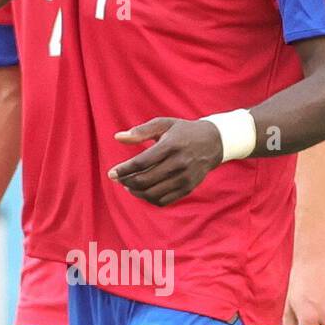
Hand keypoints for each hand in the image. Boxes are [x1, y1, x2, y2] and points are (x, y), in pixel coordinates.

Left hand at [108, 116, 223, 205]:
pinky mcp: (188, 188)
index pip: (141, 162)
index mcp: (170, 146)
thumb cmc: (183, 131)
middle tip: (119, 179)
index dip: (124, 170)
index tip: (111, 173)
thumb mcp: (163, 124)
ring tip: (128, 185)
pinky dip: (149, 199)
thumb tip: (117, 137)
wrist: (213, 142)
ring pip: (153, 193)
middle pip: (145, 180)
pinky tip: (142, 191)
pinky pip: (164, 200)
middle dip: (127, 182)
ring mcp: (185, 178)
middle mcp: (179, 163)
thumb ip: (140, 131)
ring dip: (136, 192)